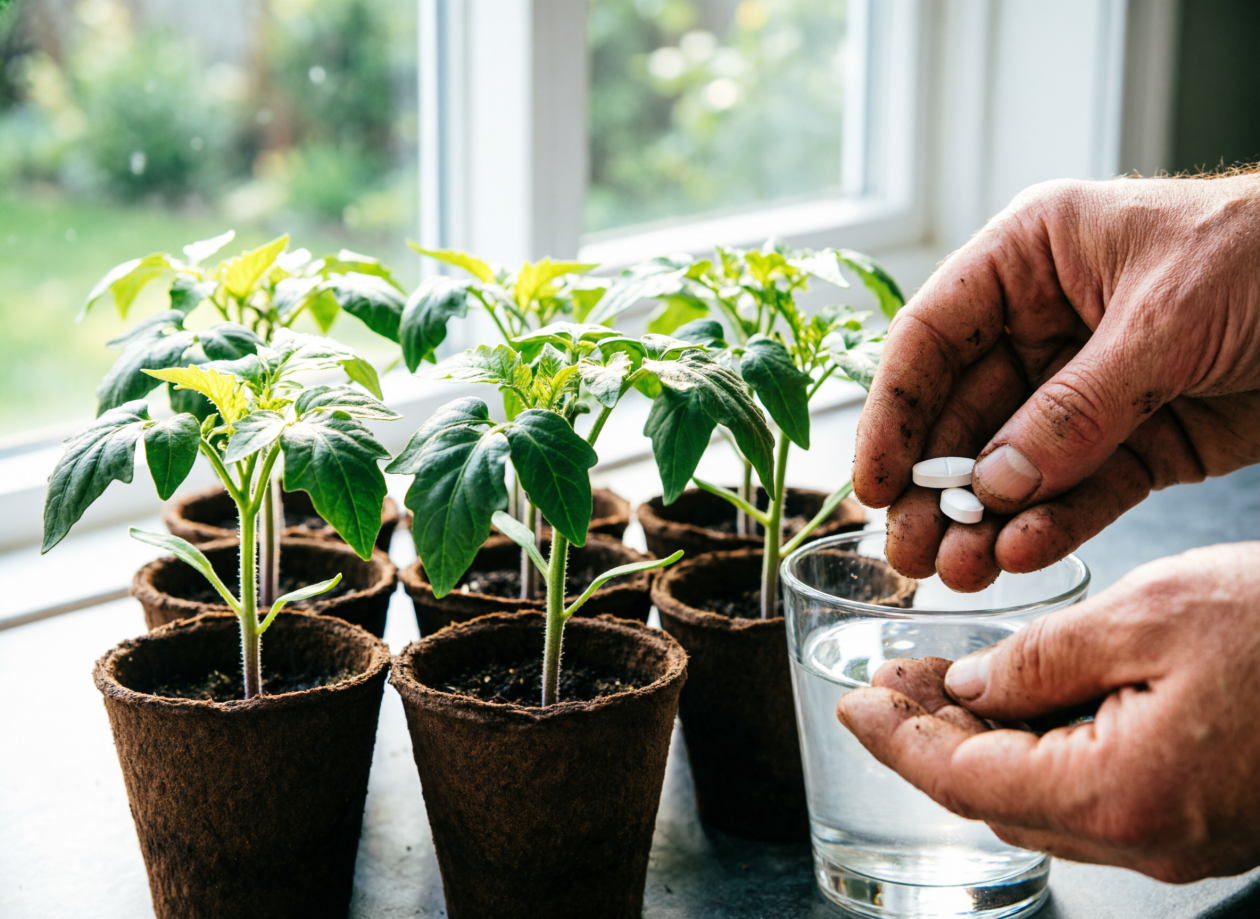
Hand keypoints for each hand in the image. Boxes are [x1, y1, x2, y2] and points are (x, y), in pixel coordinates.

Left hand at [836, 543, 1259, 882]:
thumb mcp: (1152, 614)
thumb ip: (1041, 658)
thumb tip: (969, 688)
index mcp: (1121, 793)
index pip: (964, 778)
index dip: (896, 738)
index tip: (851, 700)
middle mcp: (1144, 836)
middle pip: (993, 796)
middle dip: (926, 739)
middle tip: (883, 682)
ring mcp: (1176, 836)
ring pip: (1037, 797)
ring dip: (975, 744)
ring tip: (931, 683)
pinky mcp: (1198, 817)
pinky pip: (1087, 792)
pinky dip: (1034, 749)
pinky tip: (1015, 701)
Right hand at [853, 174, 1259, 589]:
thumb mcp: (1167, 319)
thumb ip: (1076, 407)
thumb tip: (994, 485)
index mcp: (1031, 258)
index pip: (931, 337)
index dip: (892, 412)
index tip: (872, 483)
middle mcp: (1045, 322)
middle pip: (963, 413)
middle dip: (936, 488)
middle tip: (909, 554)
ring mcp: (1088, 387)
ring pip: (1013, 463)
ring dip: (984, 520)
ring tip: (959, 573)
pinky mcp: (1139, 441)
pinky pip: (1080, 489)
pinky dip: (1051, 524)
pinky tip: (1022, 555)